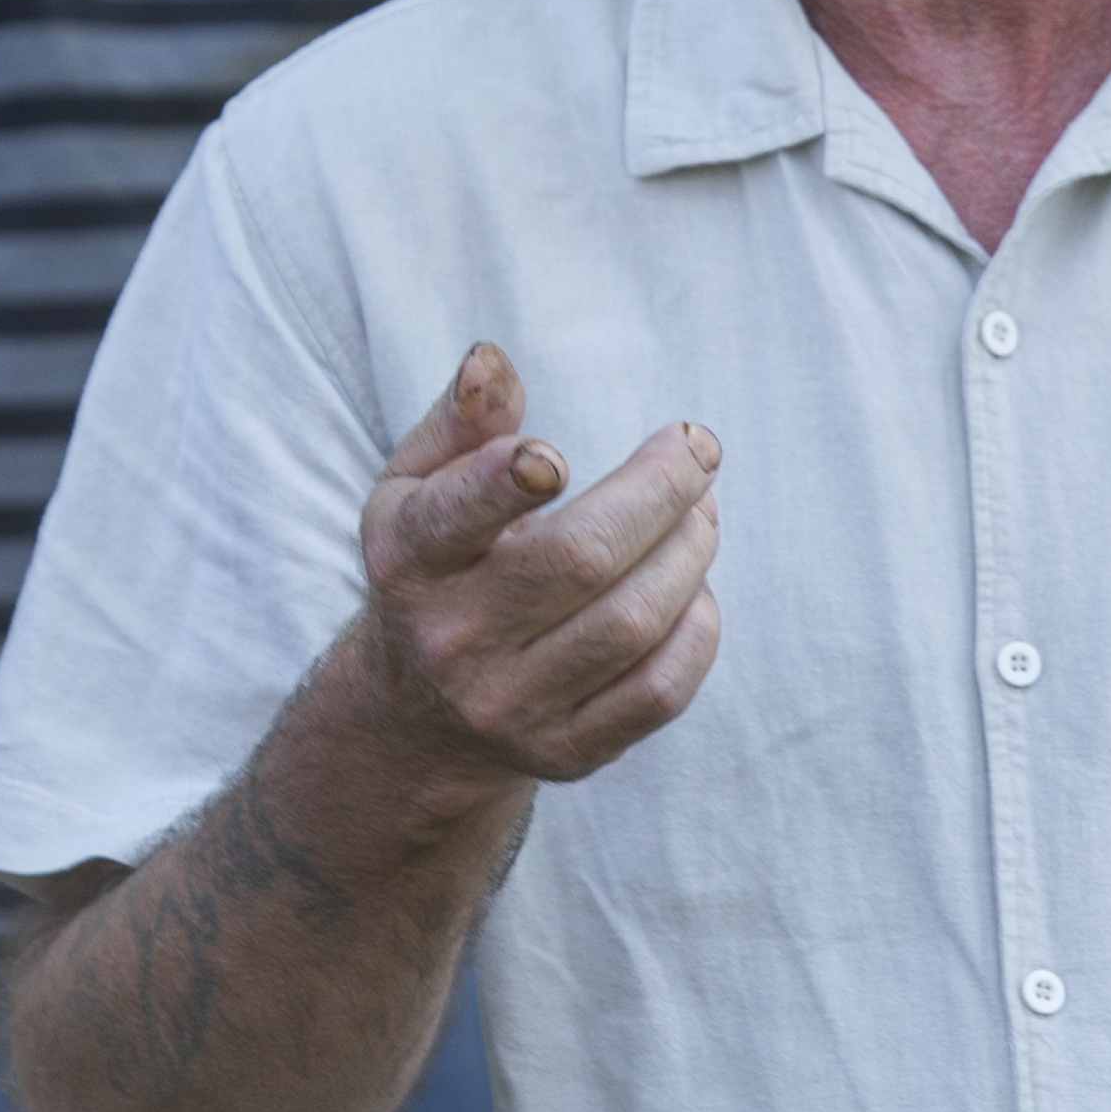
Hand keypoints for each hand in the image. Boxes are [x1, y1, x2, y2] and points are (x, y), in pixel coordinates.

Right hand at [355, 342, 722, 790]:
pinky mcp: (566, 753)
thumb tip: (491, 359)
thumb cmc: (439, 563)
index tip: (557, 456)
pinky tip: (693, 589)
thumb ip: (462, 420)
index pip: (455, 518)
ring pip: (634, 621)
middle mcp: (452, 640)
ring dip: (691, 551)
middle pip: (581, 559)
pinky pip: (661, 690)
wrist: (419, 715)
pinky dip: (698, 628)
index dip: (506, 483)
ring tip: (702, 512)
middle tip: (698, 449)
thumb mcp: (419, 487)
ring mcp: (510, 706)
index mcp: (409, 561)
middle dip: (661, 491)